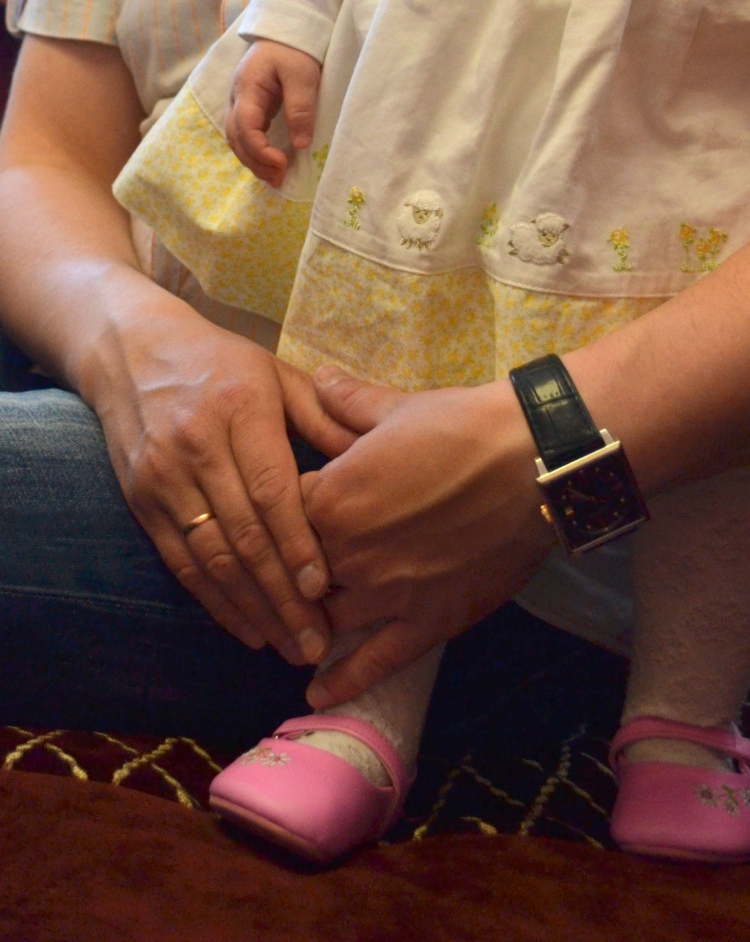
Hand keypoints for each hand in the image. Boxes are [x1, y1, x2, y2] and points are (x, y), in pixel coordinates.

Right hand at [93, 302, 359, 660]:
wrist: (131, 351)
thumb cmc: (221, 363)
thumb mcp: (274, 372)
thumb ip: (322, 415)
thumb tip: (370, 459)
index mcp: (240, 408)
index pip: (270, 488)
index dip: (296, 541)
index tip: (322, 586)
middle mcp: (197, 444)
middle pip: (243, 533)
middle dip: (281, 594)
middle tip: (316, 640)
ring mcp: (164, 477)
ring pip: (212, 558)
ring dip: (252, 609)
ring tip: (289, 647)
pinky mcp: (142, 502)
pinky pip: (182, 562)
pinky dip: (215, 601)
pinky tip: (246, 630)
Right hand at [225, 38, 320, 185]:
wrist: (285, 29)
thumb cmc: (293, 48)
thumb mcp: (302, 75)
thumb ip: (300, 108)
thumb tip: (299, 145)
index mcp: (247, 88)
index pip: (245, 128)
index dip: (260, 151)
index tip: (281, 164)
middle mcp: (237, 98)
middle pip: (235, 138)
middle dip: (254, 162)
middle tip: (278, 179)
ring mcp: (240, 102)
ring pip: (236, 138)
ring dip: (252, 160)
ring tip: (275, 177)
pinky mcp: (249, 105)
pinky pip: (245, 133)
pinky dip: (254, 151)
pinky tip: (270, 162)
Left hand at [295, 370, 552, 705]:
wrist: (531, 460)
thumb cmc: (463, 425)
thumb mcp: (398, 407)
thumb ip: (349, 402)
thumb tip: (319, 376)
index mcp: (332, 497)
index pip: (278, 516)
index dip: (275, 517)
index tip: (275, 517)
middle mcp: (347, 553)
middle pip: (294, 576)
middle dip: (283, 577)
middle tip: (273, 582)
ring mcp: (385, 593)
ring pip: (323, 621)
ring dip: (303, 628)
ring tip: (286, 636)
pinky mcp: (426, 622)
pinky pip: (375, 661)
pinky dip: (342, 681)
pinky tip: (315, 695)